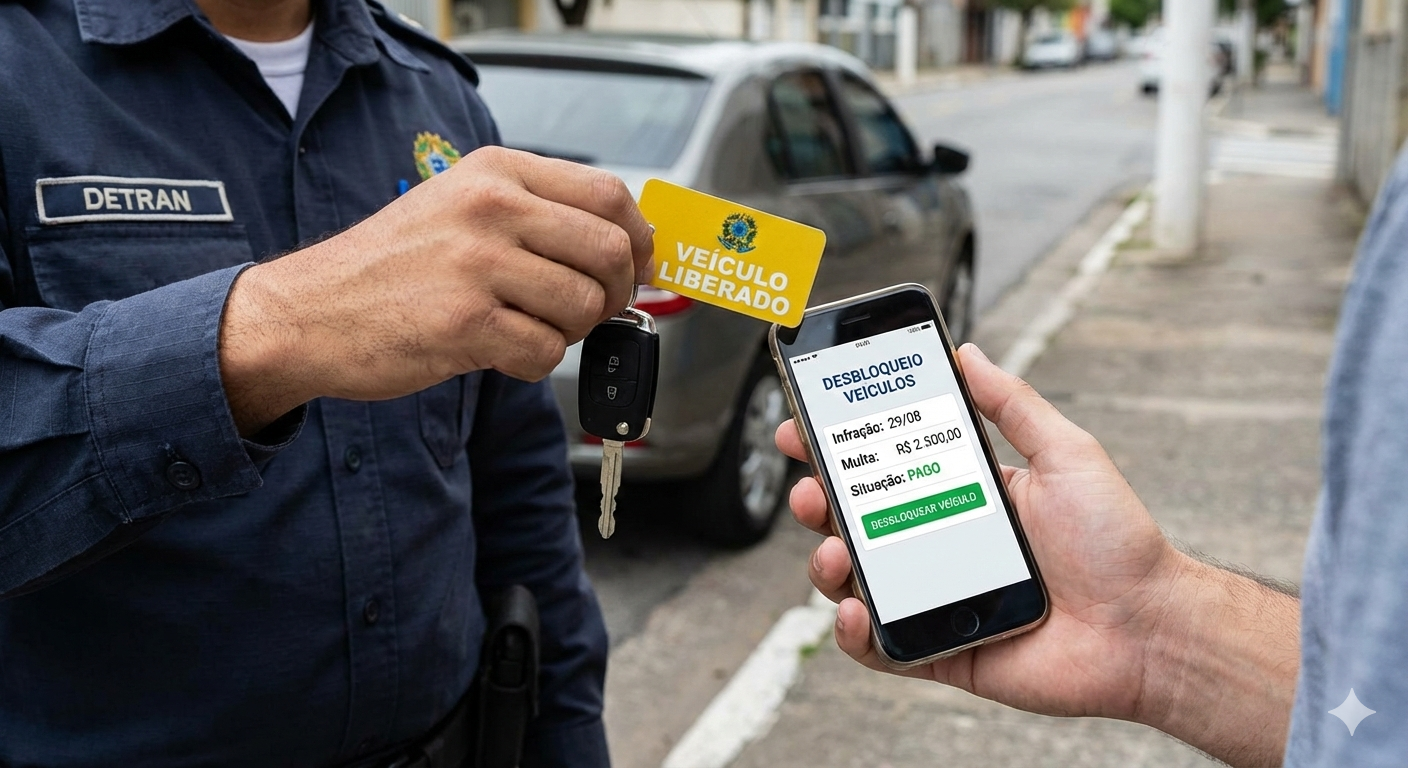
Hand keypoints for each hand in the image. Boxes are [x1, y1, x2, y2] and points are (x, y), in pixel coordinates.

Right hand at [219, 147, 653, 433]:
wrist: (307, 312)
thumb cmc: (391, 267)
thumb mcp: (460, 208)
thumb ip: (538, 216)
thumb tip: (628, 247)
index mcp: (495, 172)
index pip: (609, 194)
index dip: (639, 239)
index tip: (639, 267)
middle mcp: (490, 208)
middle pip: (611, 251)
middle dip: (614, 293)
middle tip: (586, 310)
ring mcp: (477, 264)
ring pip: (585, 305)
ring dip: (570, 332)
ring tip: (527, 327)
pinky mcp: (465, 323)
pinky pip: (545, 352)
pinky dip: (533, 363)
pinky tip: (498, 351)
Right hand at [778, 344, 1299, 764]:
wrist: (1150, 628)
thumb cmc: (1118, 542)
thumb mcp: (1067, 453)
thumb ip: (1013, 404)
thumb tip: (968, 353)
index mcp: (964, 496)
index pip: (886, 469)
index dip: (838, 451)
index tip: (803, 429)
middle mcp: (941, 545)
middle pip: (856, 523)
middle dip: (817, 503)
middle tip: (810, 490)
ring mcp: (937, 600)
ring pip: (856, 583)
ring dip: (827, 564)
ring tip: (834, 550)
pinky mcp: (941, 653)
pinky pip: (880, 647)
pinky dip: (854, 634)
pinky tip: (857, 611)